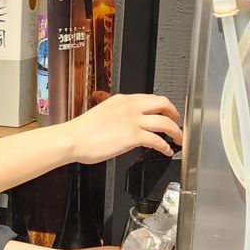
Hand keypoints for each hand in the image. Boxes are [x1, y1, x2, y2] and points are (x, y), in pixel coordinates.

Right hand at [59, 94, 182, 164]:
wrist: (72, 139)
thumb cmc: (81, 131)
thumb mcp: (102, 113)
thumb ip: (118, 115)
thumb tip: (129, 125)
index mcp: (121, 100)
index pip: (149, 98)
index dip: (162, 106)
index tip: (165, 113)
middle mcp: (130, 107)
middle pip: (163, 103)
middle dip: (174, 114)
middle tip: (177, 123)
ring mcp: (133, 121)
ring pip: (165, 122)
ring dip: (176, 131)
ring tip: (178, 139)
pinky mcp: (133, 136)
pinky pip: (158, 140)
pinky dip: (165, 146)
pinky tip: (166, 150)